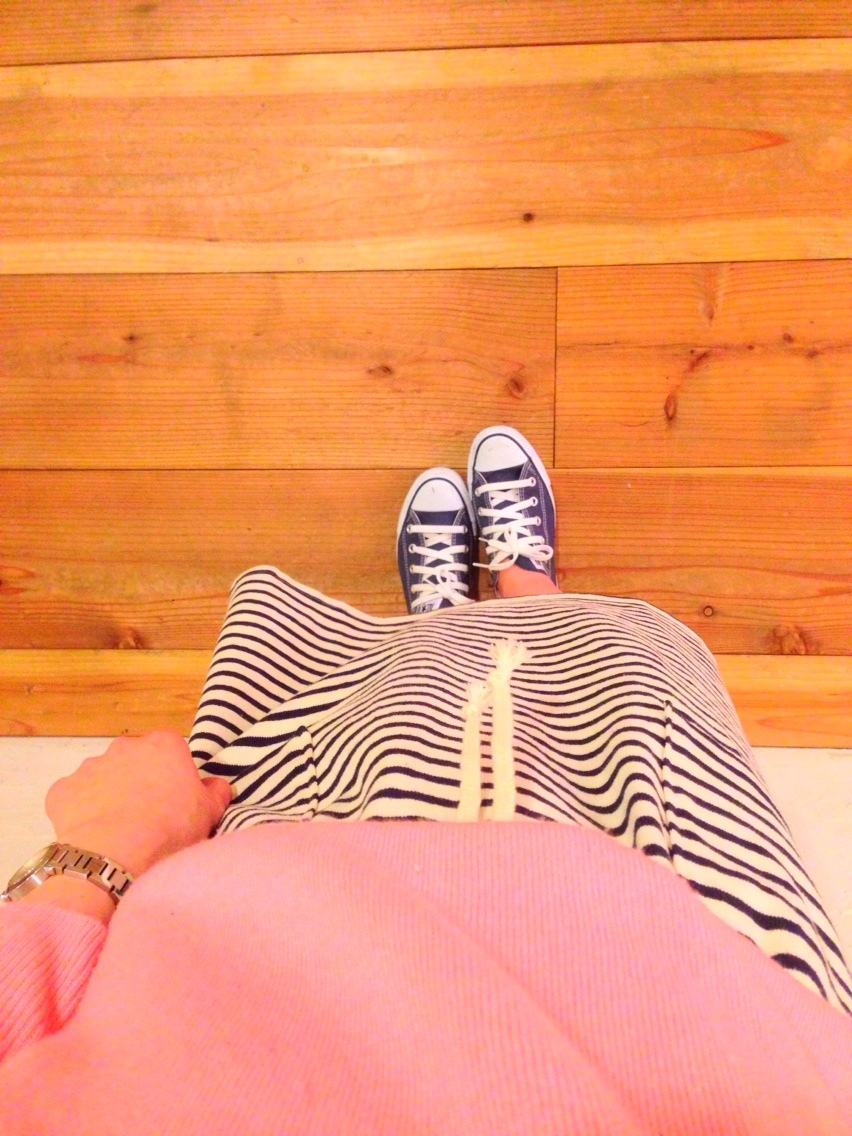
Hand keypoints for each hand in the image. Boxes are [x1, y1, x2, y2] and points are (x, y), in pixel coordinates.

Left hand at [44, 728, 233, 879]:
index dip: (173, 772)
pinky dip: (82, 811)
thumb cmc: (170, 828)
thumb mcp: (208, 812)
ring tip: (120, 829)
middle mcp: (124, 747)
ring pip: (103, 777)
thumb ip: (216, 792)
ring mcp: (90, 766)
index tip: (176, 796)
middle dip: (139, 779)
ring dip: (110, 794)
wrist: (115, 856)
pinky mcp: (62, 790)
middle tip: (149, 813)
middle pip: (135, 759)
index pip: (171, 748)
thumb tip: (217, 785)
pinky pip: (74, 797)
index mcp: (163, 745)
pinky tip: (94, 833)